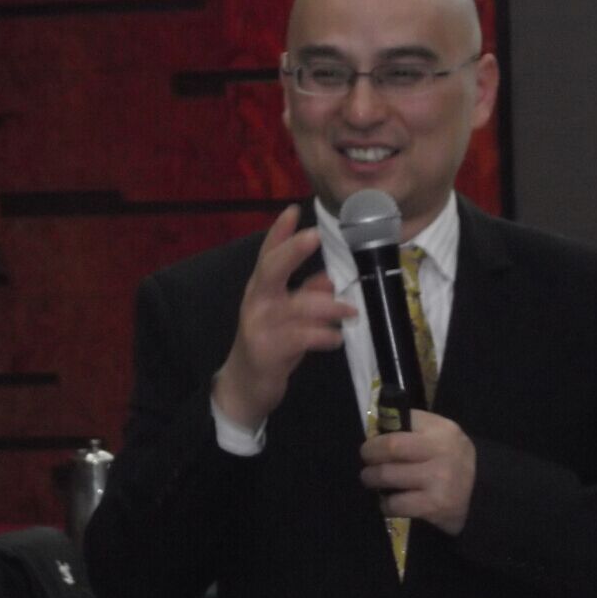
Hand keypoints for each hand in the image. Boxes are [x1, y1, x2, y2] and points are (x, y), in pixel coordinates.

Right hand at [213, 205, 356, 428]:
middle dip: (292, 251)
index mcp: (260, 289)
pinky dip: (325, 335)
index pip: (267, 254)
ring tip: (351, 312)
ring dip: (329, 307)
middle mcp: (256, 301)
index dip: (279, 232)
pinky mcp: (268, 350)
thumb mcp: (288, 317)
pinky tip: (336, 338)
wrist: (245, 387)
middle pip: (271, 268)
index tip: (293, 210)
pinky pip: (302, 337)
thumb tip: (329, 279)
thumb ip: (306, 296)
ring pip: (297, 306)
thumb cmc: (271, 345)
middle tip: (314, 236)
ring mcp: (259, 326)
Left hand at [359, 410, 475, 535]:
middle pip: (390, 446)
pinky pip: (395, 504)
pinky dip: (385, 504)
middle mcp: (440, 450)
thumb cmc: (454, 461)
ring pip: (387, 475)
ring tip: (371, 479)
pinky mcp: (434, 505)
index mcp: (441, 429)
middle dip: (370, 453)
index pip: (402, 420)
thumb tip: (376, 432)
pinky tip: (388, 502)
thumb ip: (415, 430)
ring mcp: (438, 478)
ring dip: (371, 478)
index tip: (374, 440)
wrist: (483, 494)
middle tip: (366, 459)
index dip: (381, 430)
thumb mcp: (442, 436)